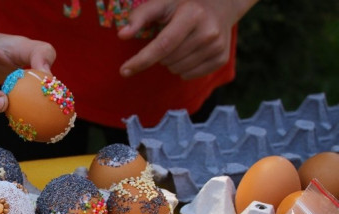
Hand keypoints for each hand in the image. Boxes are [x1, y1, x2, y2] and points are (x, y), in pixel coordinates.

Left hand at [118, 0, 256, 79]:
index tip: (124, 71)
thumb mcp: (162, 3)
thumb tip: (122, 35)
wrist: (222, 4)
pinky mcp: (221, 59)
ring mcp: (217, 47)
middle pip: (167, 60)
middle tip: (168, 38)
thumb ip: (140, 16)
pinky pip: (189, 76)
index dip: (141, 60)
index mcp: (192, 15)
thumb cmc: (183, 4)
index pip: (163, 45)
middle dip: (159, 54)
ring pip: (177, 70)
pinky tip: (189, 52)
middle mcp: (208, 32)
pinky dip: (182, 68)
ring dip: (170, 62)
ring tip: (180, 44)